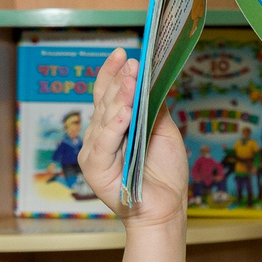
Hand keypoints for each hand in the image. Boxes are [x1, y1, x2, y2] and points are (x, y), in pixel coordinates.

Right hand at [81, 49, 186, 228]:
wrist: (167, 208)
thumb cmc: (166, 174)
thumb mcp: (164, 133)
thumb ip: (155, 108)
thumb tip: (152, 80)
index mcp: (114, 126)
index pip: (108, 93)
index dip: (113, 73)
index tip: (123, 54)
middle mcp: (101, 135)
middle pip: (105, 102)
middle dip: (118, 81)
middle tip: (131, 64)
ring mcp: (95, 151)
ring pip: (105, 118)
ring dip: (118, 98)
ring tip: (130, 81)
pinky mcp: (94, 167)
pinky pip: (105, 142)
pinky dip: (115, 126)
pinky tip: (125, 112)